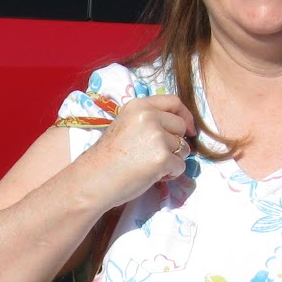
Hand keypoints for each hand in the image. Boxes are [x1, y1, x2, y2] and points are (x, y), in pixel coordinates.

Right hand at [79, 94, 195, 207]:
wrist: (93, 179)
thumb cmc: (106, 158)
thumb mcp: (125, 126)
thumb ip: (148, 121)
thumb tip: (179, 129)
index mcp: (139, 106)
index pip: (173, 101)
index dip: (185, 115)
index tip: (188, 129)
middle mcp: (149, 117)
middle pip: (181, 126)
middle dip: (176, 143)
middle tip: (158, 156)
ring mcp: (157, 137)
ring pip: (184, 148)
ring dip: (173, 160)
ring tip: (151, 167)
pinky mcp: (162, 158)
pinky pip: (180, 166)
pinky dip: (170, 174)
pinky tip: (152, 176)